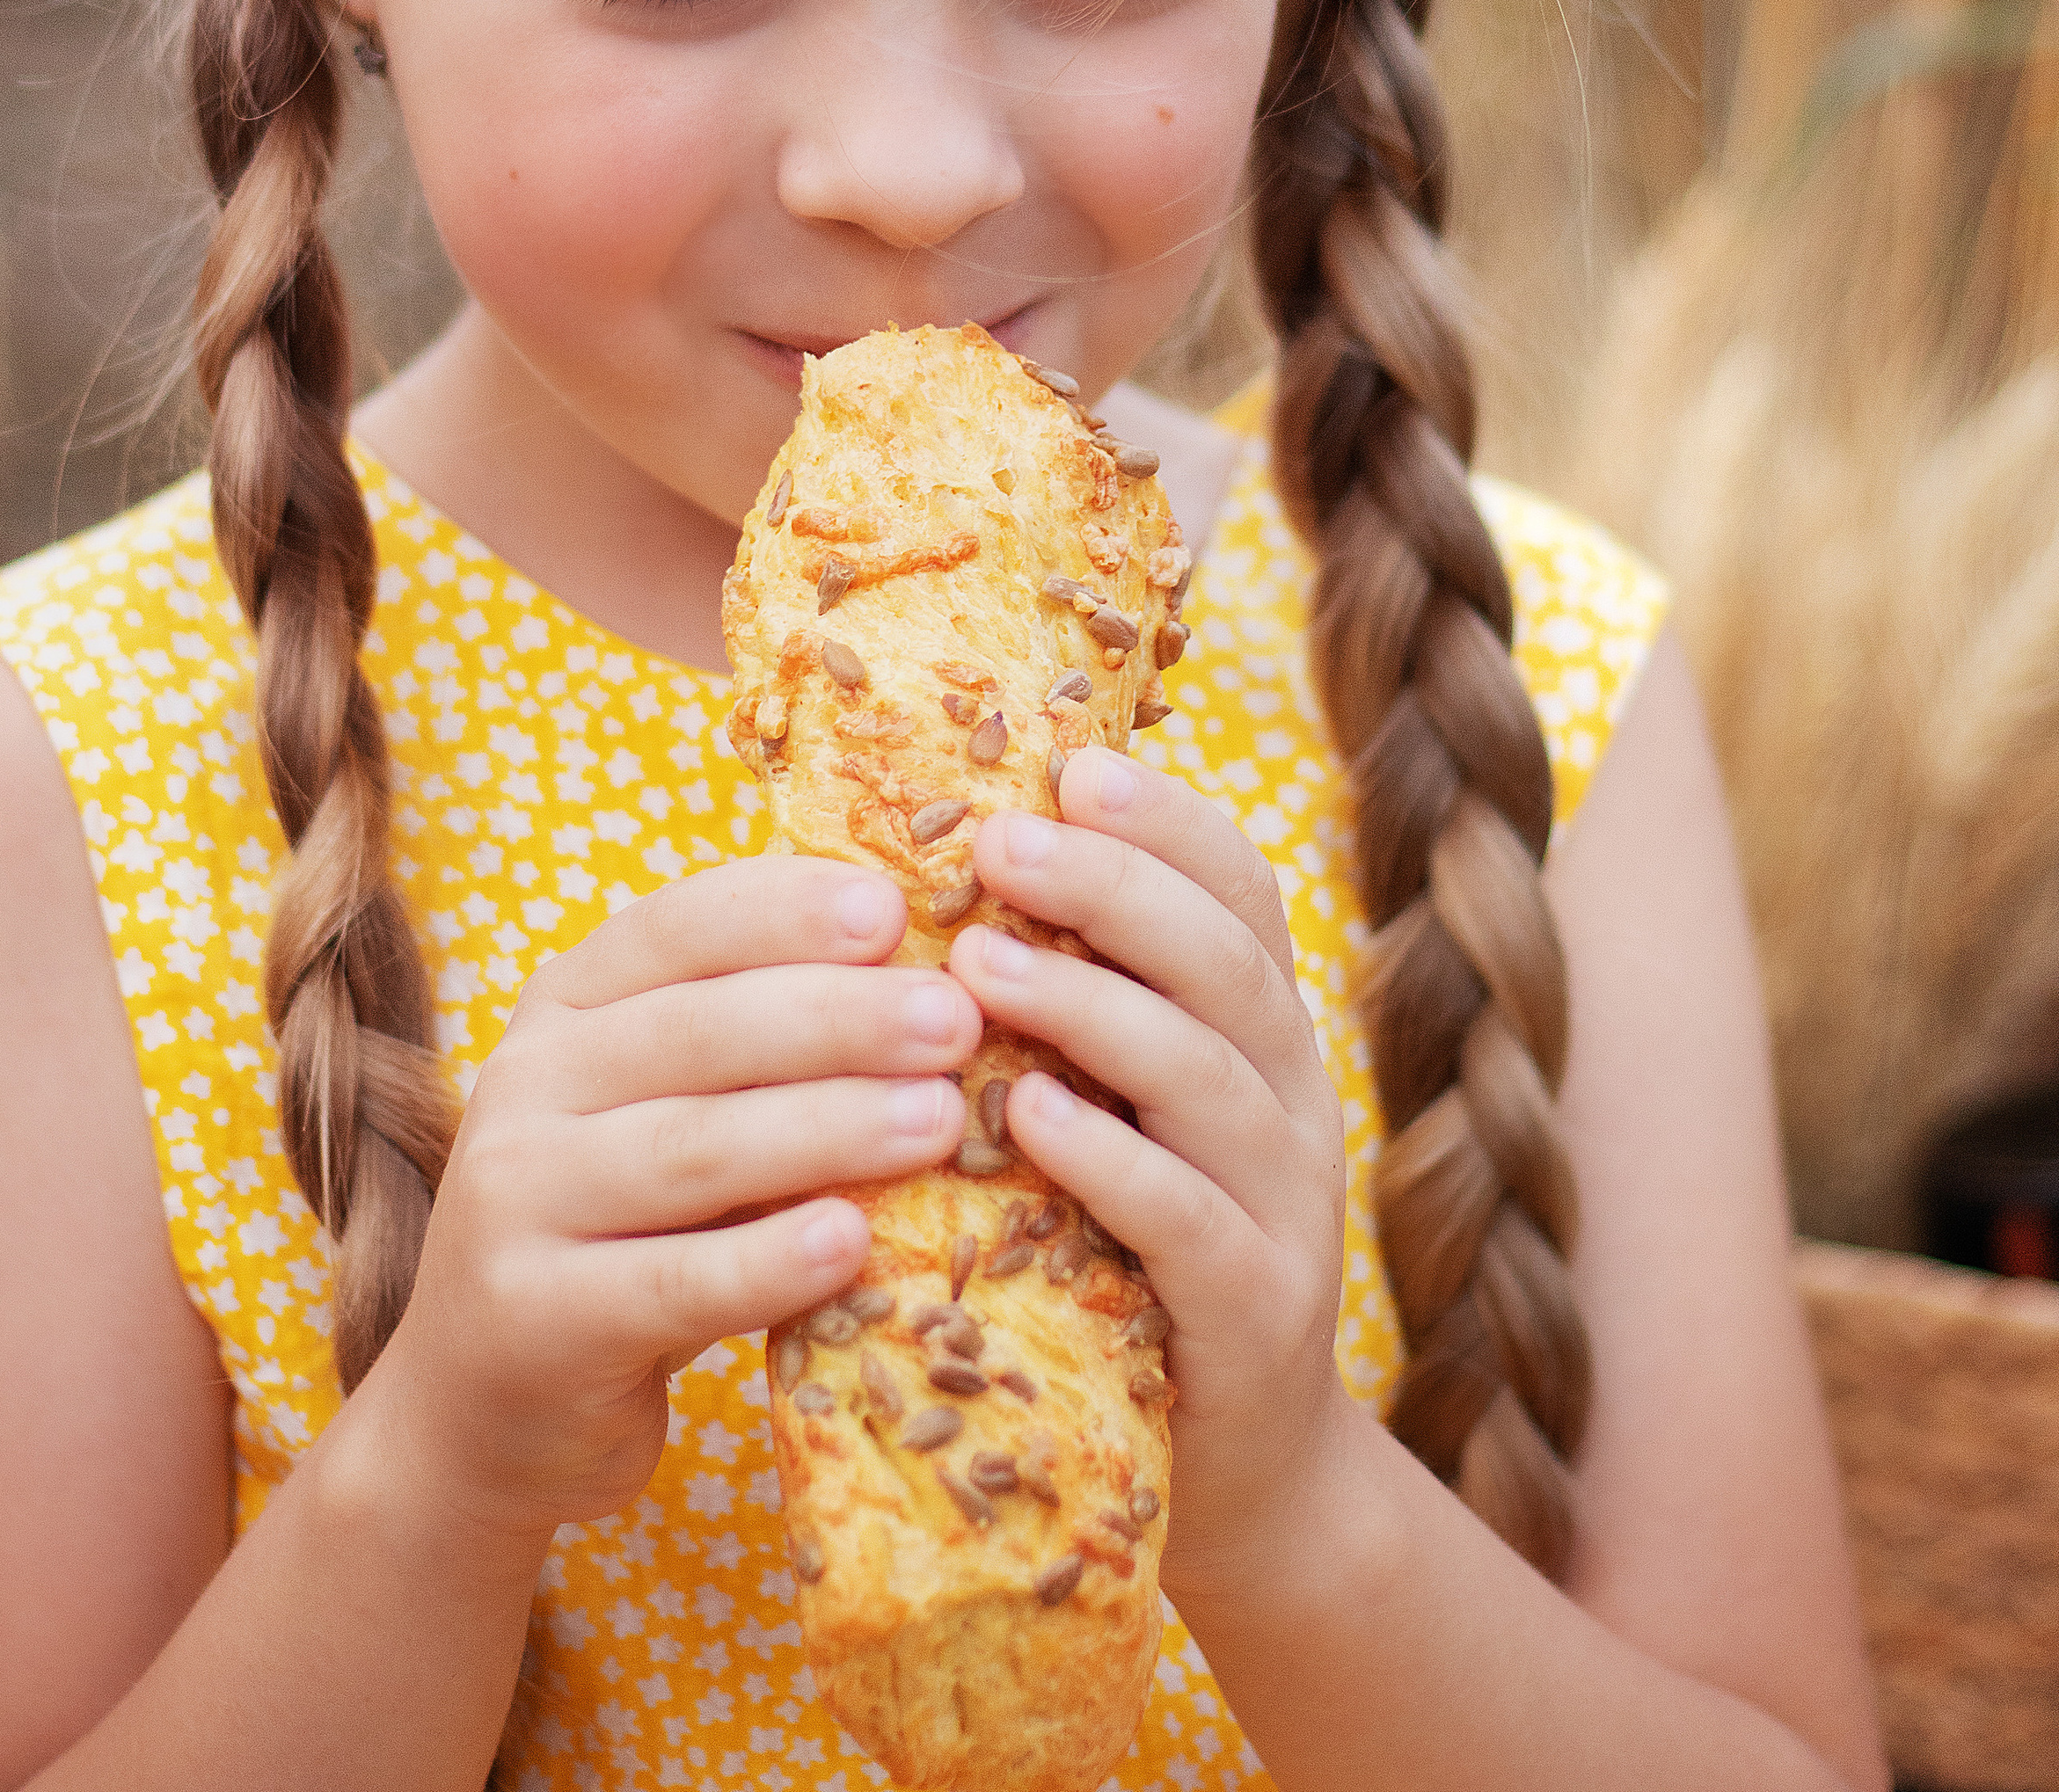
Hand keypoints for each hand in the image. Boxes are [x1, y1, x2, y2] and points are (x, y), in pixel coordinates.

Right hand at [374, 859, 983, 1546]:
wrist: (482, 1411)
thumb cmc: (622, 1231)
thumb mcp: (664, 1112)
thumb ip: (755, 1049)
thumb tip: (929, 978)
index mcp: (563, 1007)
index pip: (675, 928)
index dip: (784, 911)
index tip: (893, 910)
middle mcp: (525, 1085)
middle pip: (700, 1032)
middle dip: (841, 1017)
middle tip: (955, 1020)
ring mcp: (517, 1203)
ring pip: (695, 1148)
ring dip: (829, 1126)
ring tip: (940, 1119)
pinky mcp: (538, 1321)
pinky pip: (673, 1282)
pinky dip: (769, 1260)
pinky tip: (853, 1242)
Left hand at [950, 760, 1348, 1603]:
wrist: (1225, 1475)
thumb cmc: (1122, 1256)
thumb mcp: (1116, 1108)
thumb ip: (1071, 1000)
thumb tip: (951, 859)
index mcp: (1256, 1031)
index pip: (1238, 887)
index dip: (1164, 820)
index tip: (1069, 764)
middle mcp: (1289, 1098)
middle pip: (1223, 959)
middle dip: (1113, 886)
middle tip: (1000, 844)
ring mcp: (1286, 1207)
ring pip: (1207, 1073)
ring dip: (1091, 1007)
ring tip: (981, 967)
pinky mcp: (1256, 1316)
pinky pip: (1190, 1218)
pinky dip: (1110, 1158)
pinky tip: (1029, 1117)